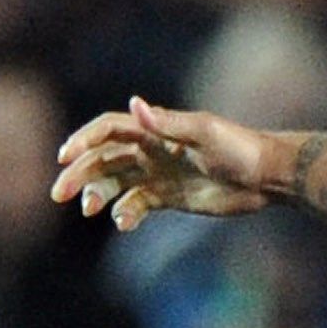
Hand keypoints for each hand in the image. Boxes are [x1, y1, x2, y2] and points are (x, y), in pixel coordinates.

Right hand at [51, 99, 277, 230]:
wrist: (267, 176)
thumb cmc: (239, 147)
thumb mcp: (204, 132)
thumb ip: (168, 123)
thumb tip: (135, 104)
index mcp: (154, 129)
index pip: (107, 130)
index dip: (83, 141)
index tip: (65, 158)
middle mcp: (150, 149)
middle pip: (103, 158)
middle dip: (79, 174)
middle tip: (60, 194)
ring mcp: (157, 173)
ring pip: (114, 183)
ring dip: (97, 195)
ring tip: (89, 209)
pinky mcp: (167, 197)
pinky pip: (136, 205)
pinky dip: (125, 214)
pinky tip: (123, 223)